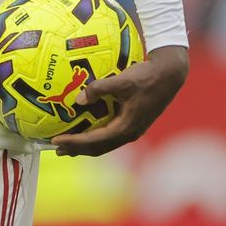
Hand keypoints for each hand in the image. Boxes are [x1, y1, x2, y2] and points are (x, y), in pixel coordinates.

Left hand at [52, 44, 188, 156]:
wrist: (169, 75)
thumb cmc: (146, 78)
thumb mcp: (121, 81)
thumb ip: (99, 89)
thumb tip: (78, 99)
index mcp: (126, 127)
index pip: (94, 141)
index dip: (74, 142)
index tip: (56, 140)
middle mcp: (129, 133)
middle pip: (98, 148)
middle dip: (77, 149)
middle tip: (56, 149)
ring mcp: (133, 130)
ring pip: (105, 145)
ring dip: (85, 146)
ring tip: (68, 147)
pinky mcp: (134, 124)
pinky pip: (111, 137)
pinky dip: (96, 139)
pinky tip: (87, 133)